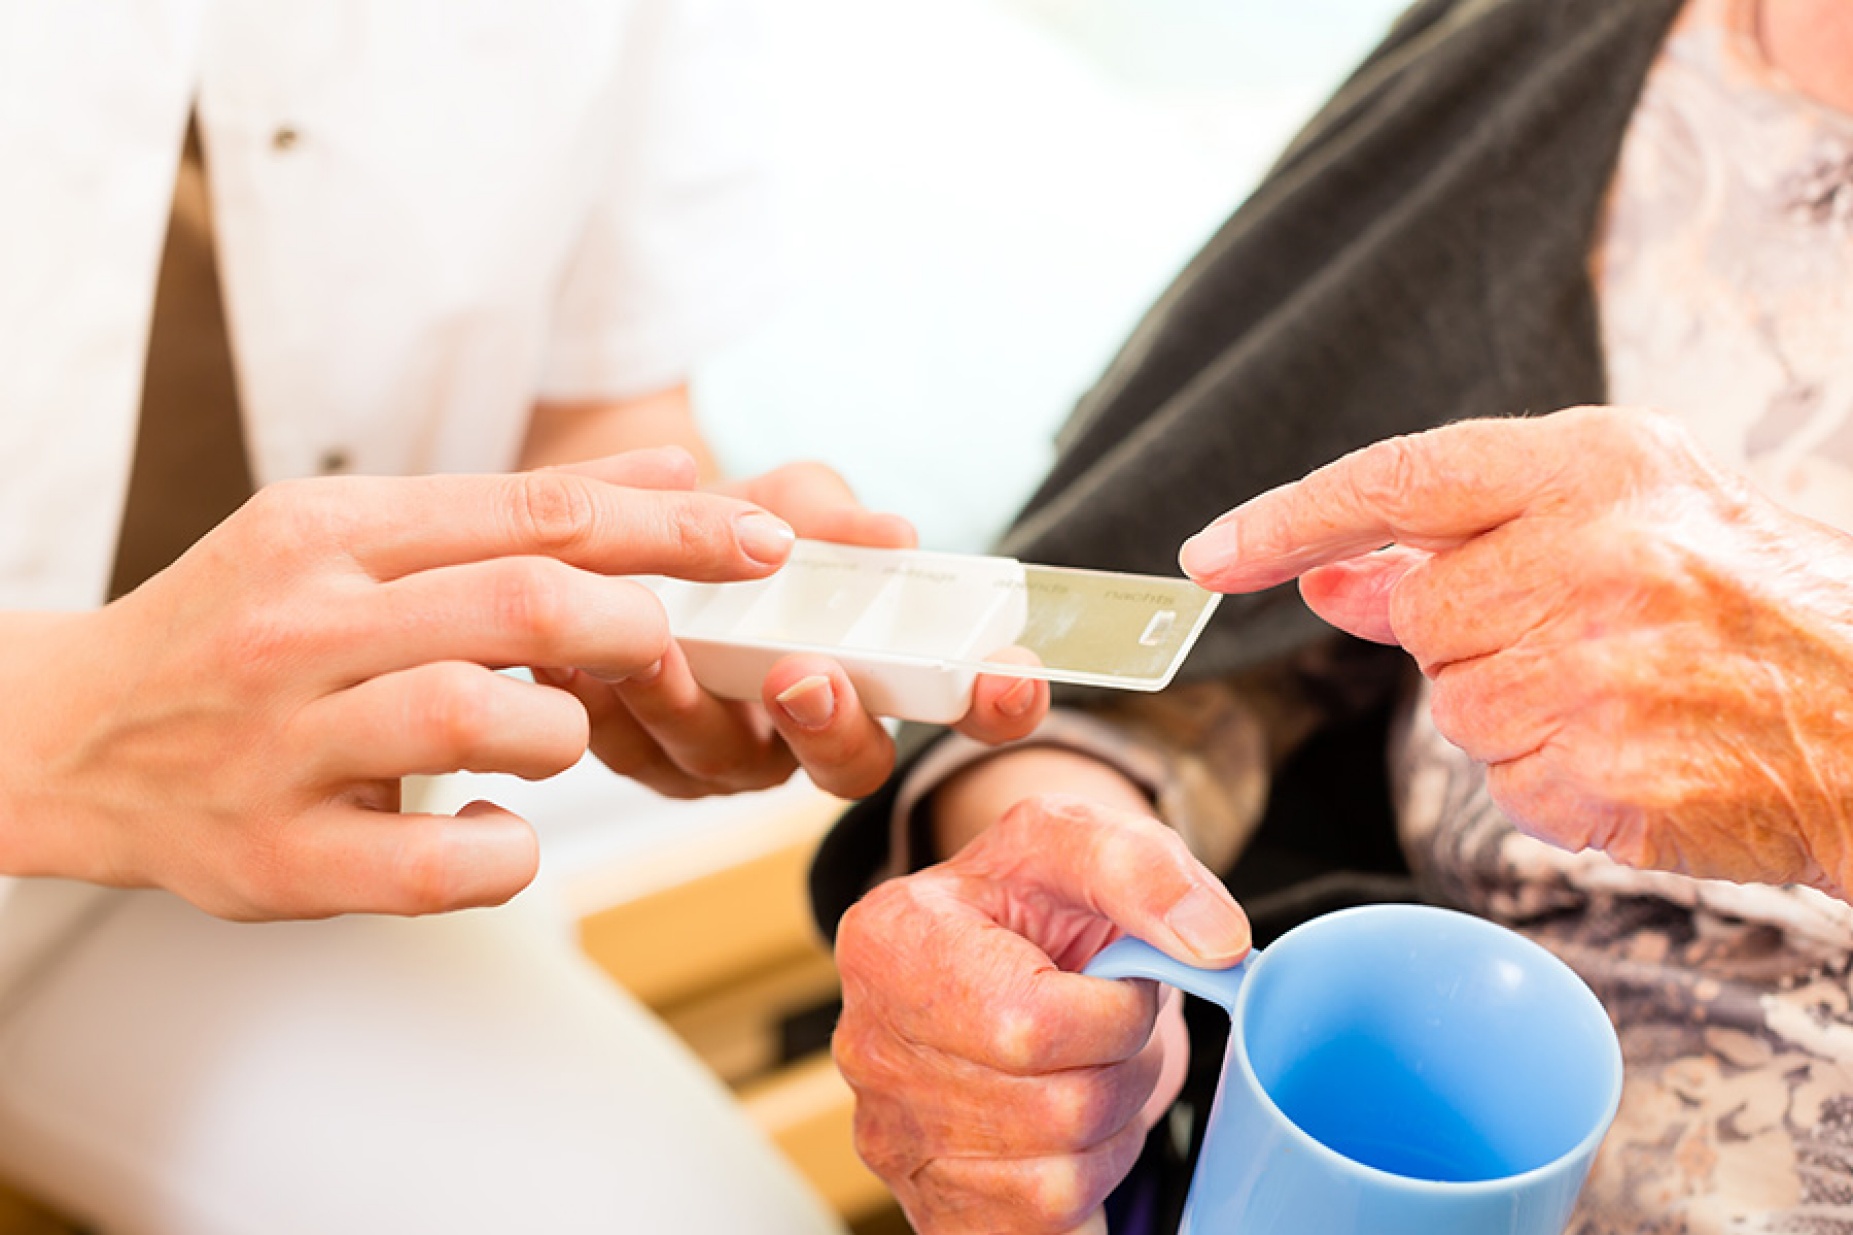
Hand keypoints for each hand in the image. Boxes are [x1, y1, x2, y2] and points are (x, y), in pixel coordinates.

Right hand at [0, 448, 794, 919]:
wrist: (66, 737)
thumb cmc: (241, 627)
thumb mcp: (354, 535)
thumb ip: (510, 511)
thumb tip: (669, 470)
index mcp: (331, 531)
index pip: (538, 512)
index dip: (672, 526)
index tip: (765, 538)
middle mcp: (306, 625)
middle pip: (531, 607)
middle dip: (638, 629)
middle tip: (664, 649)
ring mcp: (288, 745)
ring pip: (490, 720)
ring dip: (566, 736)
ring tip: (552, 736)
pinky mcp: (280, 860)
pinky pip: (443, 865)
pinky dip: (507, 852)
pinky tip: (500, 830)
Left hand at [541, 460, 1049, 799]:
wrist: (616, 526)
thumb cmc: (729, 520)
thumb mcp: (782, 501)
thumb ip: (830, 516)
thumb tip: (891, 536)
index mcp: (879, 672)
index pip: (966, 706)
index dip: (1000, 704)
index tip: (1008, 675)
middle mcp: (813, 732)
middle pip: (847, 764)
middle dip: (829, 726)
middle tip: (804, 674)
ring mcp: (728, 756)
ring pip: (721, 762)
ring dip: (690, 707)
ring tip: (659, 648)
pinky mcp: (643, 759)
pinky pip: (627, 750)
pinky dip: (602, 703)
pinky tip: (574, 656)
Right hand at [833, 795, 1247, 1233]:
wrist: (1005, 946)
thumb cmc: (1037, 898)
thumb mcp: (1083, 839)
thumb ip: (1147, 868)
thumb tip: (1216, 942)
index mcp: (892, 940)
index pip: (1030, 1025)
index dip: (1113, 1014)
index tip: (1119, 978)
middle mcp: (870, 1045)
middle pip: (1054, 1108)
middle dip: (1122, 1067)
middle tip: (1110, 1026)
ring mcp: (892, 1137)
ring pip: (1058, 1179)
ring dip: (1109, 1126)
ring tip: (1086, 1065)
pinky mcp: (928, 1206)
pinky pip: (1043, 1228)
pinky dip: (1083, 1180)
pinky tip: (1064, 1124)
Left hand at [1180, 405, 1852, 895]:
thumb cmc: (1747, 600)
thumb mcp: (1625, 517)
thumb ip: (1464, 537)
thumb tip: (1324, 571)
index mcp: (1598, 464)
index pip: (1395, 479)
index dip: (1287, 518)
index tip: (1210, 557)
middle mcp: (1595, 555)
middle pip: (1422, 612)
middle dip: (1473, 635)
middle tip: (1583, 635)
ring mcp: (1601, 671)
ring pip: (1456, 703)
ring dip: (1513, 710)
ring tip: (1625, 691)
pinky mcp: (1605, 776)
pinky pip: (1505, 779)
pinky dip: (1550, 774)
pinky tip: (1634, 746)